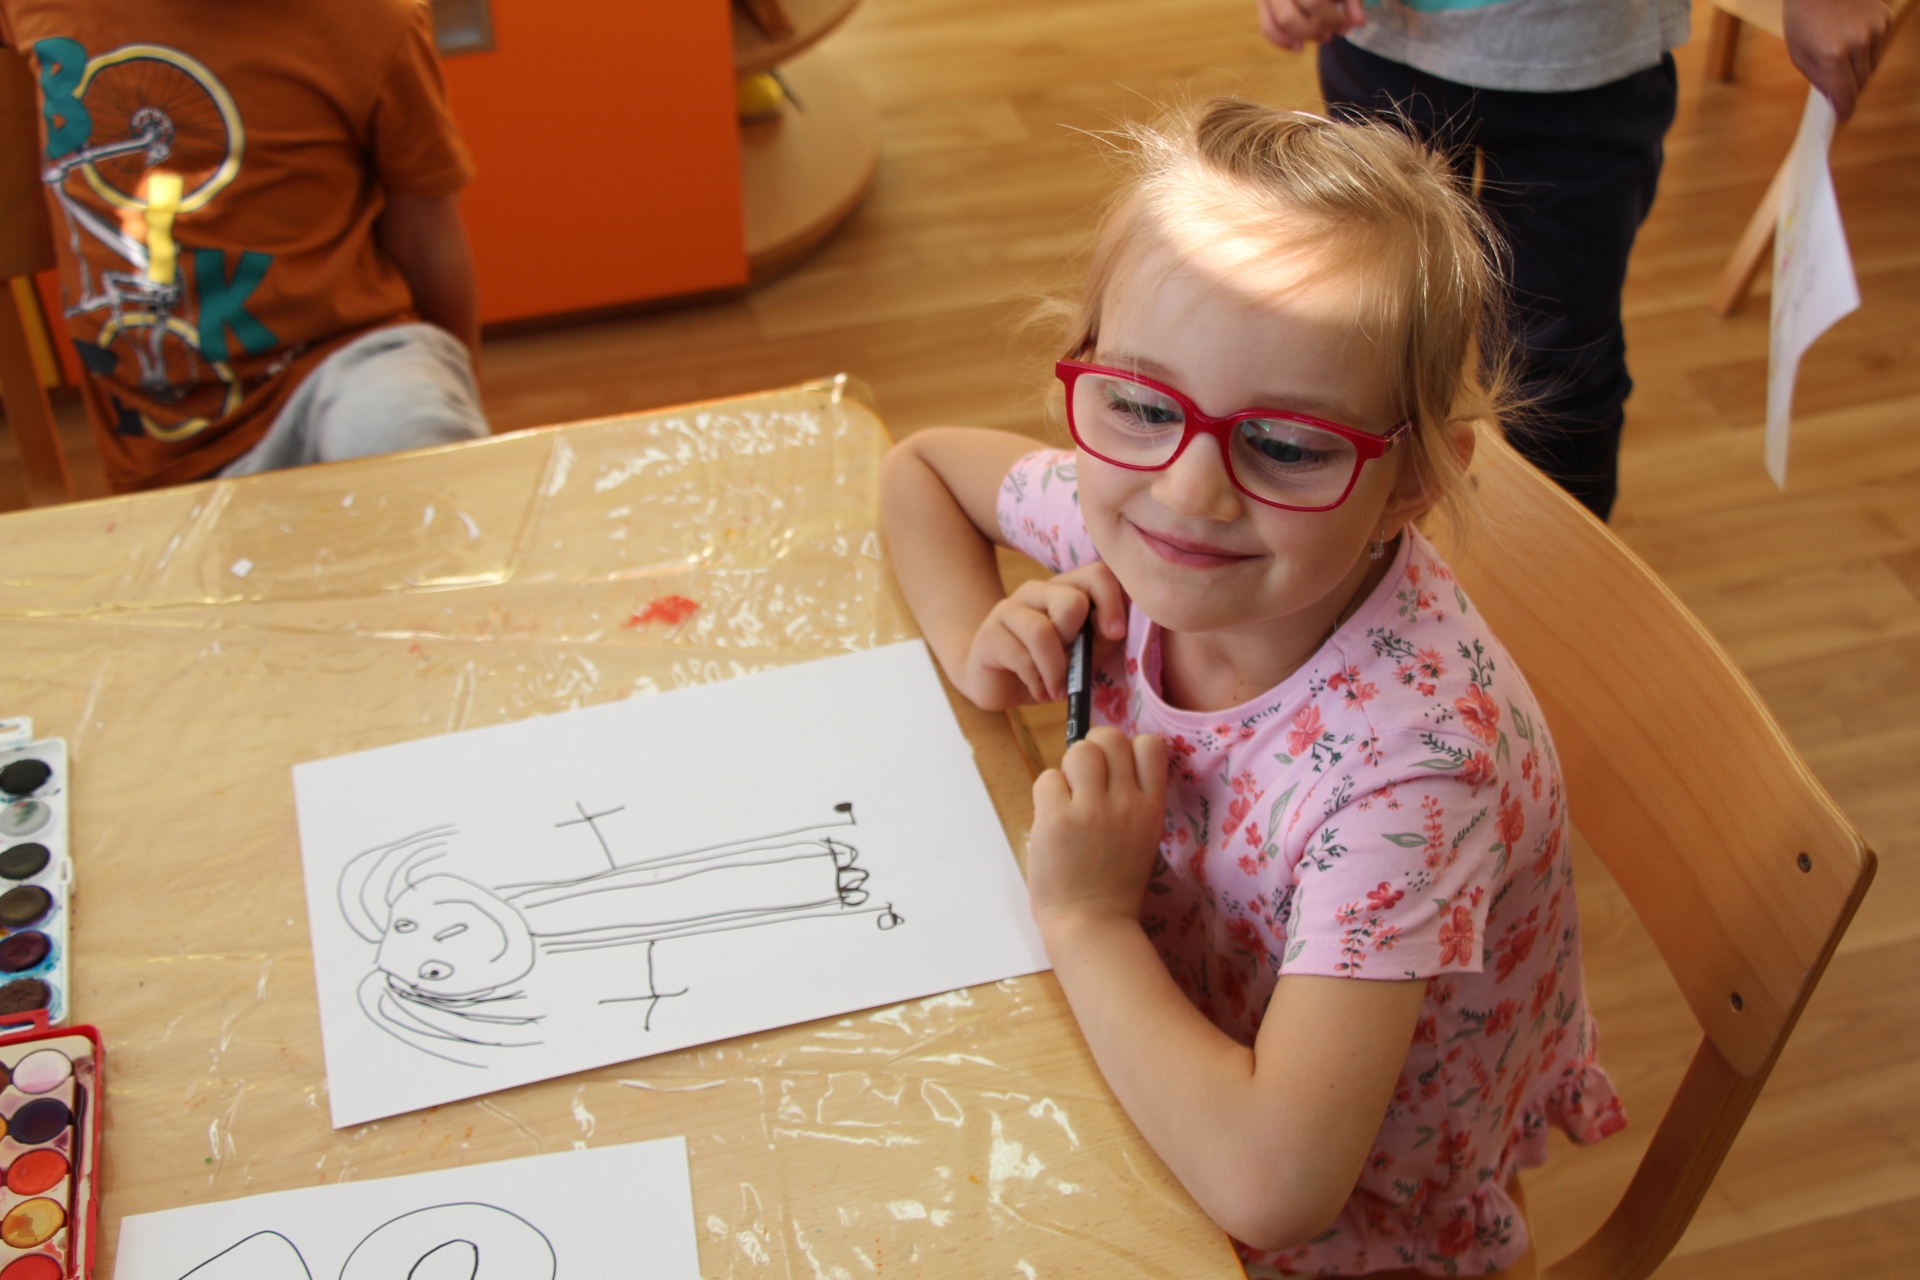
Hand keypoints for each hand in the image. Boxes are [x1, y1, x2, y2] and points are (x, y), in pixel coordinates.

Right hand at [959, 563, 1127, 708]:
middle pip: (1072, 602)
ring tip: (1057, 689)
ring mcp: (1008, 609)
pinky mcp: (989, 634)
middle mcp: (1036, 591)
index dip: (1112, 602)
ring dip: (1056, 670)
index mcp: (1064, 589)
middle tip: (1072, 666)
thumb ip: (1103, 636)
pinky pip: (1021, 657)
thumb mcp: (1085, 654)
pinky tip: (1038, 690)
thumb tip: (1115, 628)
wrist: (999, 685)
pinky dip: (1037, 683)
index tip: (1116, 634)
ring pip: (1043, 632)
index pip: (1096, 574)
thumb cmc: (1048, 667)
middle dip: (1077, 642)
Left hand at [1028, 727, 1168, 933]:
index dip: (1127, 749)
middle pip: (1110, 737)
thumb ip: (1130, 800)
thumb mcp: (1140, 837)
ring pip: (1078, 751)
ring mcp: (1092, 810)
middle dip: (1093, 750)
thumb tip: (1103, 763)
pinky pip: (1047, 778)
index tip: (1114, 771)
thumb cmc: (1113, 885)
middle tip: (1084, 782)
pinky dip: (1045, 795)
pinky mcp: (1057, 819)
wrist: (1093, 924)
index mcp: (1151, 808)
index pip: (1150, 745)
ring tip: (1067, 800)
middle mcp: (1126, 802)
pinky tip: (1051, 820)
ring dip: (1067, 769)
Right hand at [1257, 0, 1365, 52]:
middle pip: (1293, 16)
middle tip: (1330, 34)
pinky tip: (1298, 46)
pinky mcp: (1261, 2)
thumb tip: (1358, 23)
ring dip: (1302, 37)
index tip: (1345, 24)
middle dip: (1314, 31)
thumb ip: (1352, 0)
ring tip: (1321, 37)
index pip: (1315, 3)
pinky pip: (1267, 28)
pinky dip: (1282, 41)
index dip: (1333, 18)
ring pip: (1280, 22)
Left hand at [1784, 0, 1891, 120]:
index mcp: (1833, 54)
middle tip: (1838, 90)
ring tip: (1840, 56)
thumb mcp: (1799, 54)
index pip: (1846, 94)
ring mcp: (1876, 28)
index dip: (1845, 108)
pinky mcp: (1885, 18)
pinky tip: (1852, 37)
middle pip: (1861, 82)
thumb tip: (1838, 99)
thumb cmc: (1803, 19)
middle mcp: (1859, 42)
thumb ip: (1819, 80)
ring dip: (1858, 69)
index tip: (1843, 116)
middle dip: (1849, 89)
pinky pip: (1879, 46)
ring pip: (1872, 66)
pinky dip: (1866, 49)